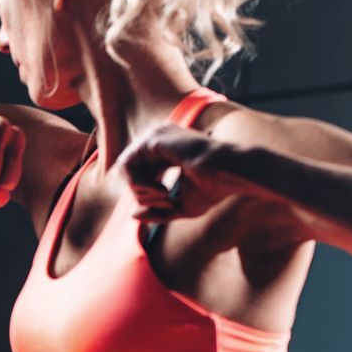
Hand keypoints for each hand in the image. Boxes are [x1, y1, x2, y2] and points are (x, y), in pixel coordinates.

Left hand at [115, 123, 265, 221]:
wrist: (225, 174)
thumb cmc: (211, 189)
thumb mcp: (179, 206)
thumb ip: (156, 211)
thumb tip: (133, 216)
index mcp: (166, 150)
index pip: (140, 174)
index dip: (147, 196)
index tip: (168, 203)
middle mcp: (158, 140)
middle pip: (130, 172)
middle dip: (142, 194)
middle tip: (166, 199)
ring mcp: (154, 136)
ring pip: (125, 168)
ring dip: (142, 190)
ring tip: (165, 194)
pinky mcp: (151, 138)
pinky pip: (126, 164)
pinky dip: (138, 183)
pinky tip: (159, 188)